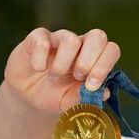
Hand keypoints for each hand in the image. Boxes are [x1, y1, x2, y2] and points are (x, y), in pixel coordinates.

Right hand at [3, 27, 119, 115]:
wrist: (27, 95)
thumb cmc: (54, 95)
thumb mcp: (70, 102)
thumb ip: (86, 98)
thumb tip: (106, 93)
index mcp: (94, 59)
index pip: (111, 50)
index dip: (105, 65)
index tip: (91, 85)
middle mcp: (80, 45)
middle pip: (98, 36)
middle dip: (90, 59)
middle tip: (78, 77)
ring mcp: (59, 39)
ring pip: (71, 39)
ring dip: (63, 63)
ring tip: (55, 77)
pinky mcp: (37, 38)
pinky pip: (43, 39)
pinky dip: (41, 57)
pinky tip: (39, 68)